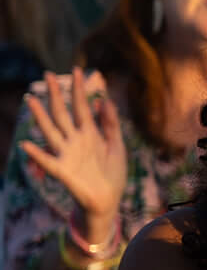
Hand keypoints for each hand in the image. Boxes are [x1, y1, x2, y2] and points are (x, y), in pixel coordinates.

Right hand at [19, 71, 131, 242]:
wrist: (108, 200)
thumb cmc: (111, 173)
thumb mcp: (117, 146)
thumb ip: (111, 124)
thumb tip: (106, 101)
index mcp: (89, 134)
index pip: (81, 107)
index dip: (79, 89)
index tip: (77, 70)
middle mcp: (74, 141)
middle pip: (62, 114)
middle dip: (55, 95)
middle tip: (47, 75)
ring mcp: (67, 154)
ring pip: (51, 132)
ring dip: (40, 117)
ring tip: (31, 101)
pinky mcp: (63, 171)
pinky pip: (48, 162)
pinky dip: (37, 154)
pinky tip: (27, 144)